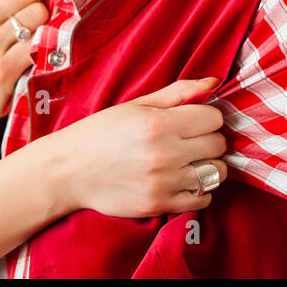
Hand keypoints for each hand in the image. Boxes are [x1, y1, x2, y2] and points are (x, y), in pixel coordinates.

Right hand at [51, 78, 227, 217]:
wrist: (68, 170)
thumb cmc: (101, 132)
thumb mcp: (136, 105)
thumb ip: (178, 92)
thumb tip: (214, 81)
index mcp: (159, 124)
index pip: (214, 119)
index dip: (207, 117)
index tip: (194, 120)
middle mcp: (165, 154)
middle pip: (218, 145)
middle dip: (208, 139)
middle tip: (190, 139)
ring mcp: (164, 182)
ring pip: (216, 173)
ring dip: (207, 164)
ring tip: (187, 160)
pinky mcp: (160, 204)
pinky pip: (203, 200)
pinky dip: (200, 190)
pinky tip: (182, 179)